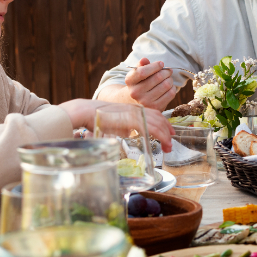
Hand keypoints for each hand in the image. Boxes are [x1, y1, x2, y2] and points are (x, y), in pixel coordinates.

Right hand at [57, 100, 173, 151]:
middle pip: (159, 118)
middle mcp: (136, 109)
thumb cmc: (97, 118)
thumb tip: (129, 133)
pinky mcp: (131, 119)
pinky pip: (150, 127)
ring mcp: (134, 113)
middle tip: (171, 144)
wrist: (86, 111)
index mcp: (134, 109)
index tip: (170, 133)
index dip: (165, 124)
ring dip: (165, 136)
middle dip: (168, 131)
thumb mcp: (116, 122)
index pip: (155, 114)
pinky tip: (162, 142)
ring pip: (157, 123)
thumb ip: (125, 126)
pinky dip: (160, 135)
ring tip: (168, 147)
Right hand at [124, 58, 176, 110]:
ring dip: (170, 79)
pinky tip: (169, 87)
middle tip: (168, 71)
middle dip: (166, 71)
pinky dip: (173, 88)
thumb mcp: (137, 73)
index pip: (143, 72)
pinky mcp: (156, 108)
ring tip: (168, 78)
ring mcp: (145, 102)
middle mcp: (135, 93)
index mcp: (130, 81)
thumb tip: (145, 59)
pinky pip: (170, 94)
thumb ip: (141, 65)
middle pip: (157, 77)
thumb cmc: (140, 83)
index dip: (155, 66)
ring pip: (166, 85)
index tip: (161, 64)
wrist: (138, 101)